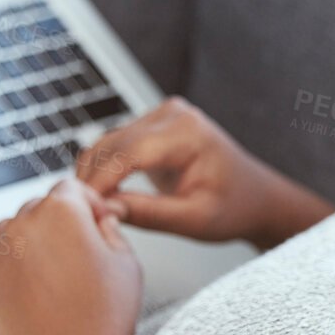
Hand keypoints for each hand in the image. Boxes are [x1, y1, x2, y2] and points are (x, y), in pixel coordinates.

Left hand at [0, 178, 140, 334]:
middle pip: (40, 207)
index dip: (88, 203)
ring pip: (16, 231)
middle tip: (81, 253)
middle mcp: (22, 225)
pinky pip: (0, 260)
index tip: (97, 221)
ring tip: (59, 273)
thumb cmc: (105, 315)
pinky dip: (16, 268)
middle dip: (60, 222)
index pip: (70, 187)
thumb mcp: (127, 260)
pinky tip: (40, 291)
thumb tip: (100, 219)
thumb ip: (111, 227)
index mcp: (60, 211)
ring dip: (34, 242)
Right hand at [74, 95, 334, 250]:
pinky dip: (103, 171)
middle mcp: (172, 115)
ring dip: (93, 175)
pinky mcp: (152, 127)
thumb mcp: (195, 220)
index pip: (128, 152)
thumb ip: (150, 214)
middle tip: (79, 217)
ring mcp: (161, 116)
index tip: (82, 209)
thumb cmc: (234, 208)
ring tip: (88, 211)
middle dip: (92, 180)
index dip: (100, 181)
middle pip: (112, 144)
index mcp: (188, 132)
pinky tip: (100, 198)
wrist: (255, 197)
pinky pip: (116, 147)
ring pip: (107, 144)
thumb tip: (105, 210)